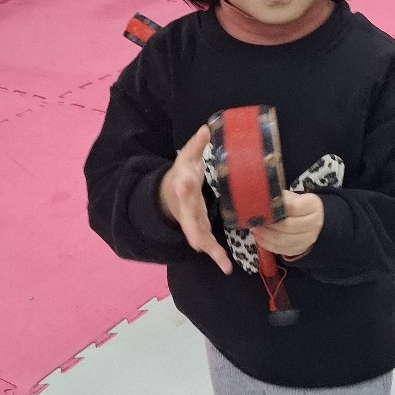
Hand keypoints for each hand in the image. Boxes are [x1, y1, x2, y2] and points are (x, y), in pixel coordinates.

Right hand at [158, 125, 232, 272]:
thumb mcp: (186, 159)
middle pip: (188, 220)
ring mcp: (191, 222)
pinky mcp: (199, 231)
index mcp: (182, 186)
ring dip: (209, 249)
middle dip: (192, 230)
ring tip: (221, 261)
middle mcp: (185, 208)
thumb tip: (206, 128)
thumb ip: (195, 146)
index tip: (183, 187)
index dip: (182, 187)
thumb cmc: (181, 175)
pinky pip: (208, 244)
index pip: (182, 185)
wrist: (167, 196)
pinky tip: (227, 267)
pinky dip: (217, 256)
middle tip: (195, 241)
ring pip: (199, 237)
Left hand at [253, 189, 324, 259]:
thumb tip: (261, 201)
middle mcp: (314, 223)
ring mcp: (308, 238)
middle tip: (256, 220)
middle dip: (268, 224)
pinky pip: (281, 249)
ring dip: (265, 235)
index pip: (292, 207)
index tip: (262, 207)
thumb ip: (279, 198)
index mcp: (313, 205)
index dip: (275, 208)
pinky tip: (260, 237)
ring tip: (256, 228)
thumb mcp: (291, 197)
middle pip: (287, 226)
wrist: (308, 220)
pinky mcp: (300, 249)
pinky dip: (267, 244)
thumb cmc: (297, 206)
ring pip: (283, 240)